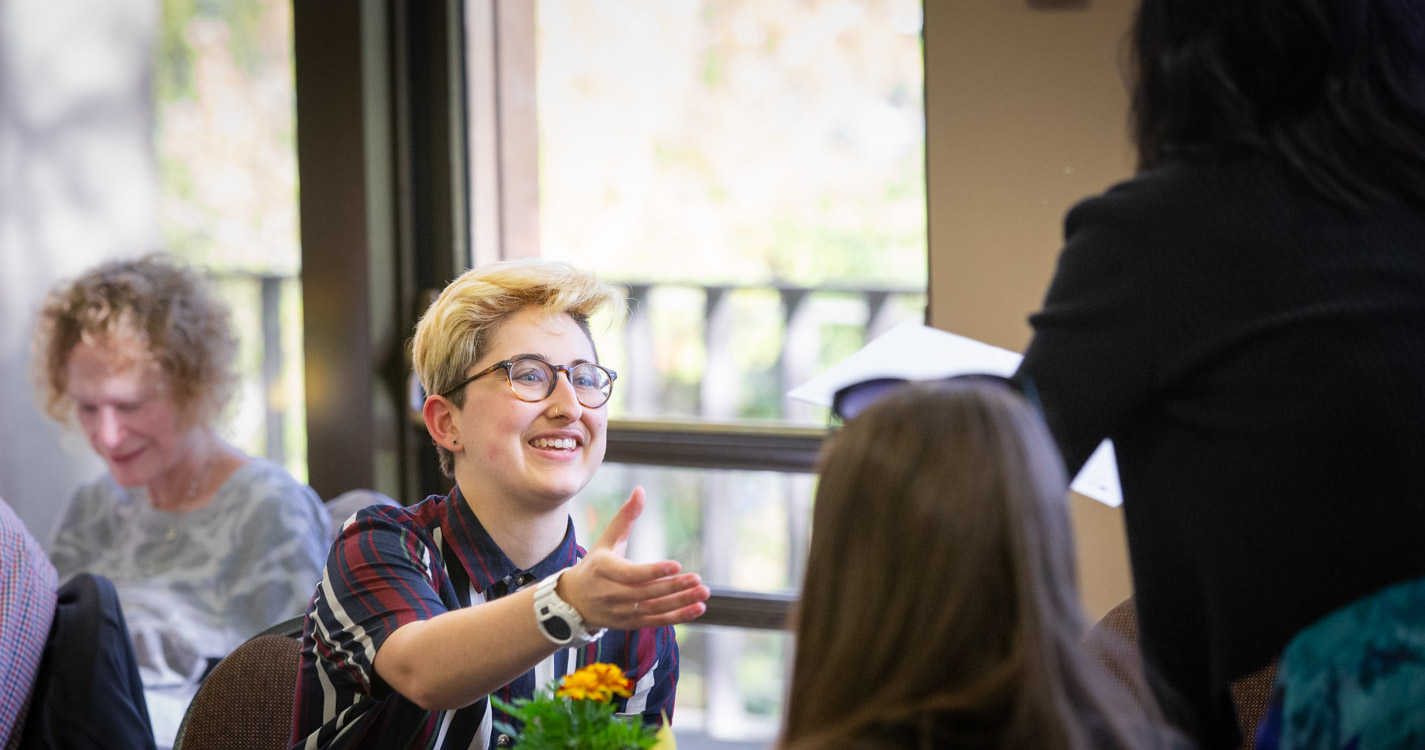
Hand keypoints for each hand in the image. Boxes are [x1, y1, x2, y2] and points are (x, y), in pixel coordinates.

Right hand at [558, 487, 709, 630]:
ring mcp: (619, 612)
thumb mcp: (606, 540)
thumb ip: (625, 517)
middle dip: (673, 587)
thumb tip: (640, 490)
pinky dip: (677, 617)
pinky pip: (655, 621)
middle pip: (646, 593)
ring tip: (703, 594)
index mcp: (604, 570)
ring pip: (654, 609)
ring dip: (681, 603)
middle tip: (698, 579)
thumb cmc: (595, 565)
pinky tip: (697, 608)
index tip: (677, 565)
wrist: (573, 601)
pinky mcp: (628, 624)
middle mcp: (610, 593)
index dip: (654, 571)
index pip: (632, 574)